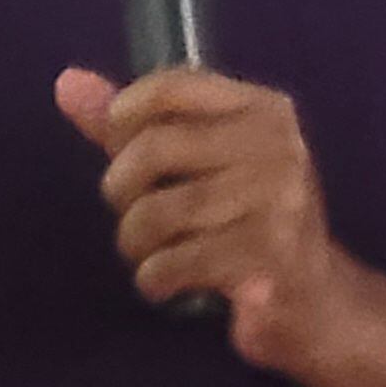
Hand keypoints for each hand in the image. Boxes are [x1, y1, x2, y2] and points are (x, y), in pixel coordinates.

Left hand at [55, 63, 360, 371]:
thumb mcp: (199, 167)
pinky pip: (173, 262)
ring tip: (150, 255)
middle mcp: (277, 146)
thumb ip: (136, 128)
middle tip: (134, 217)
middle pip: (154, 148)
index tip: (120, 152)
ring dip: (136, 243)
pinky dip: (154, 279)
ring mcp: (277, 202)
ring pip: (158, 212)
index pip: (172, 86)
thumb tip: (68, 83)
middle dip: (122, 190)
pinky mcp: (267, 258)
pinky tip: (167, 284)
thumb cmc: (248, 226)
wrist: (317, 303)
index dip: (123, 118)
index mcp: (263, 110)